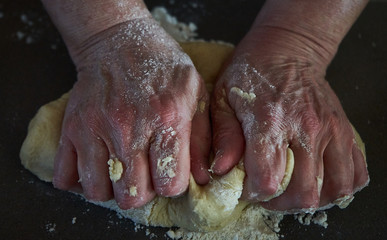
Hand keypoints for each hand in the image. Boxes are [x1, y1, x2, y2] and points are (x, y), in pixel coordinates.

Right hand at [53, 17, 210, 208]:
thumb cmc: (162, 68)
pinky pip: (65, 177)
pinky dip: (79, 180)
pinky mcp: (71, 128)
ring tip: (120, 170)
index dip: (171, 185)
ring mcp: (95, 128)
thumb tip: (202, 178)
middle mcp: (129, 128)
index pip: (169, 184)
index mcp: (167, 119)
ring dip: (111, 188)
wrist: (118, 41)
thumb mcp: (195, 94)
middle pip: (132, 195)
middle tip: (144, 174)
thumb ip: (200, 139)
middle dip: (141, 191)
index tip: (168, 173)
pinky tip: (96, 166)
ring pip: (97, 191)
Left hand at [211, 27, 368, 210]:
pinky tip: (320, 181)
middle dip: (280, 203)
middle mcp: (306, 128)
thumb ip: (223, 136)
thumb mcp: (223, 98)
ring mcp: (331, 130)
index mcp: (271, 121)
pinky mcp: (345, 130)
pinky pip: (356, 172)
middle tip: (267, 193)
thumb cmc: (250, 73)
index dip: (254, 193)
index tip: (245, 187)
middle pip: (304, 192)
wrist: (287, 49)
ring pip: (334, 188)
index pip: (268, 179)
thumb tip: (221, 170)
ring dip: (311, 198)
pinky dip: (340, 186)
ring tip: (291, 189)